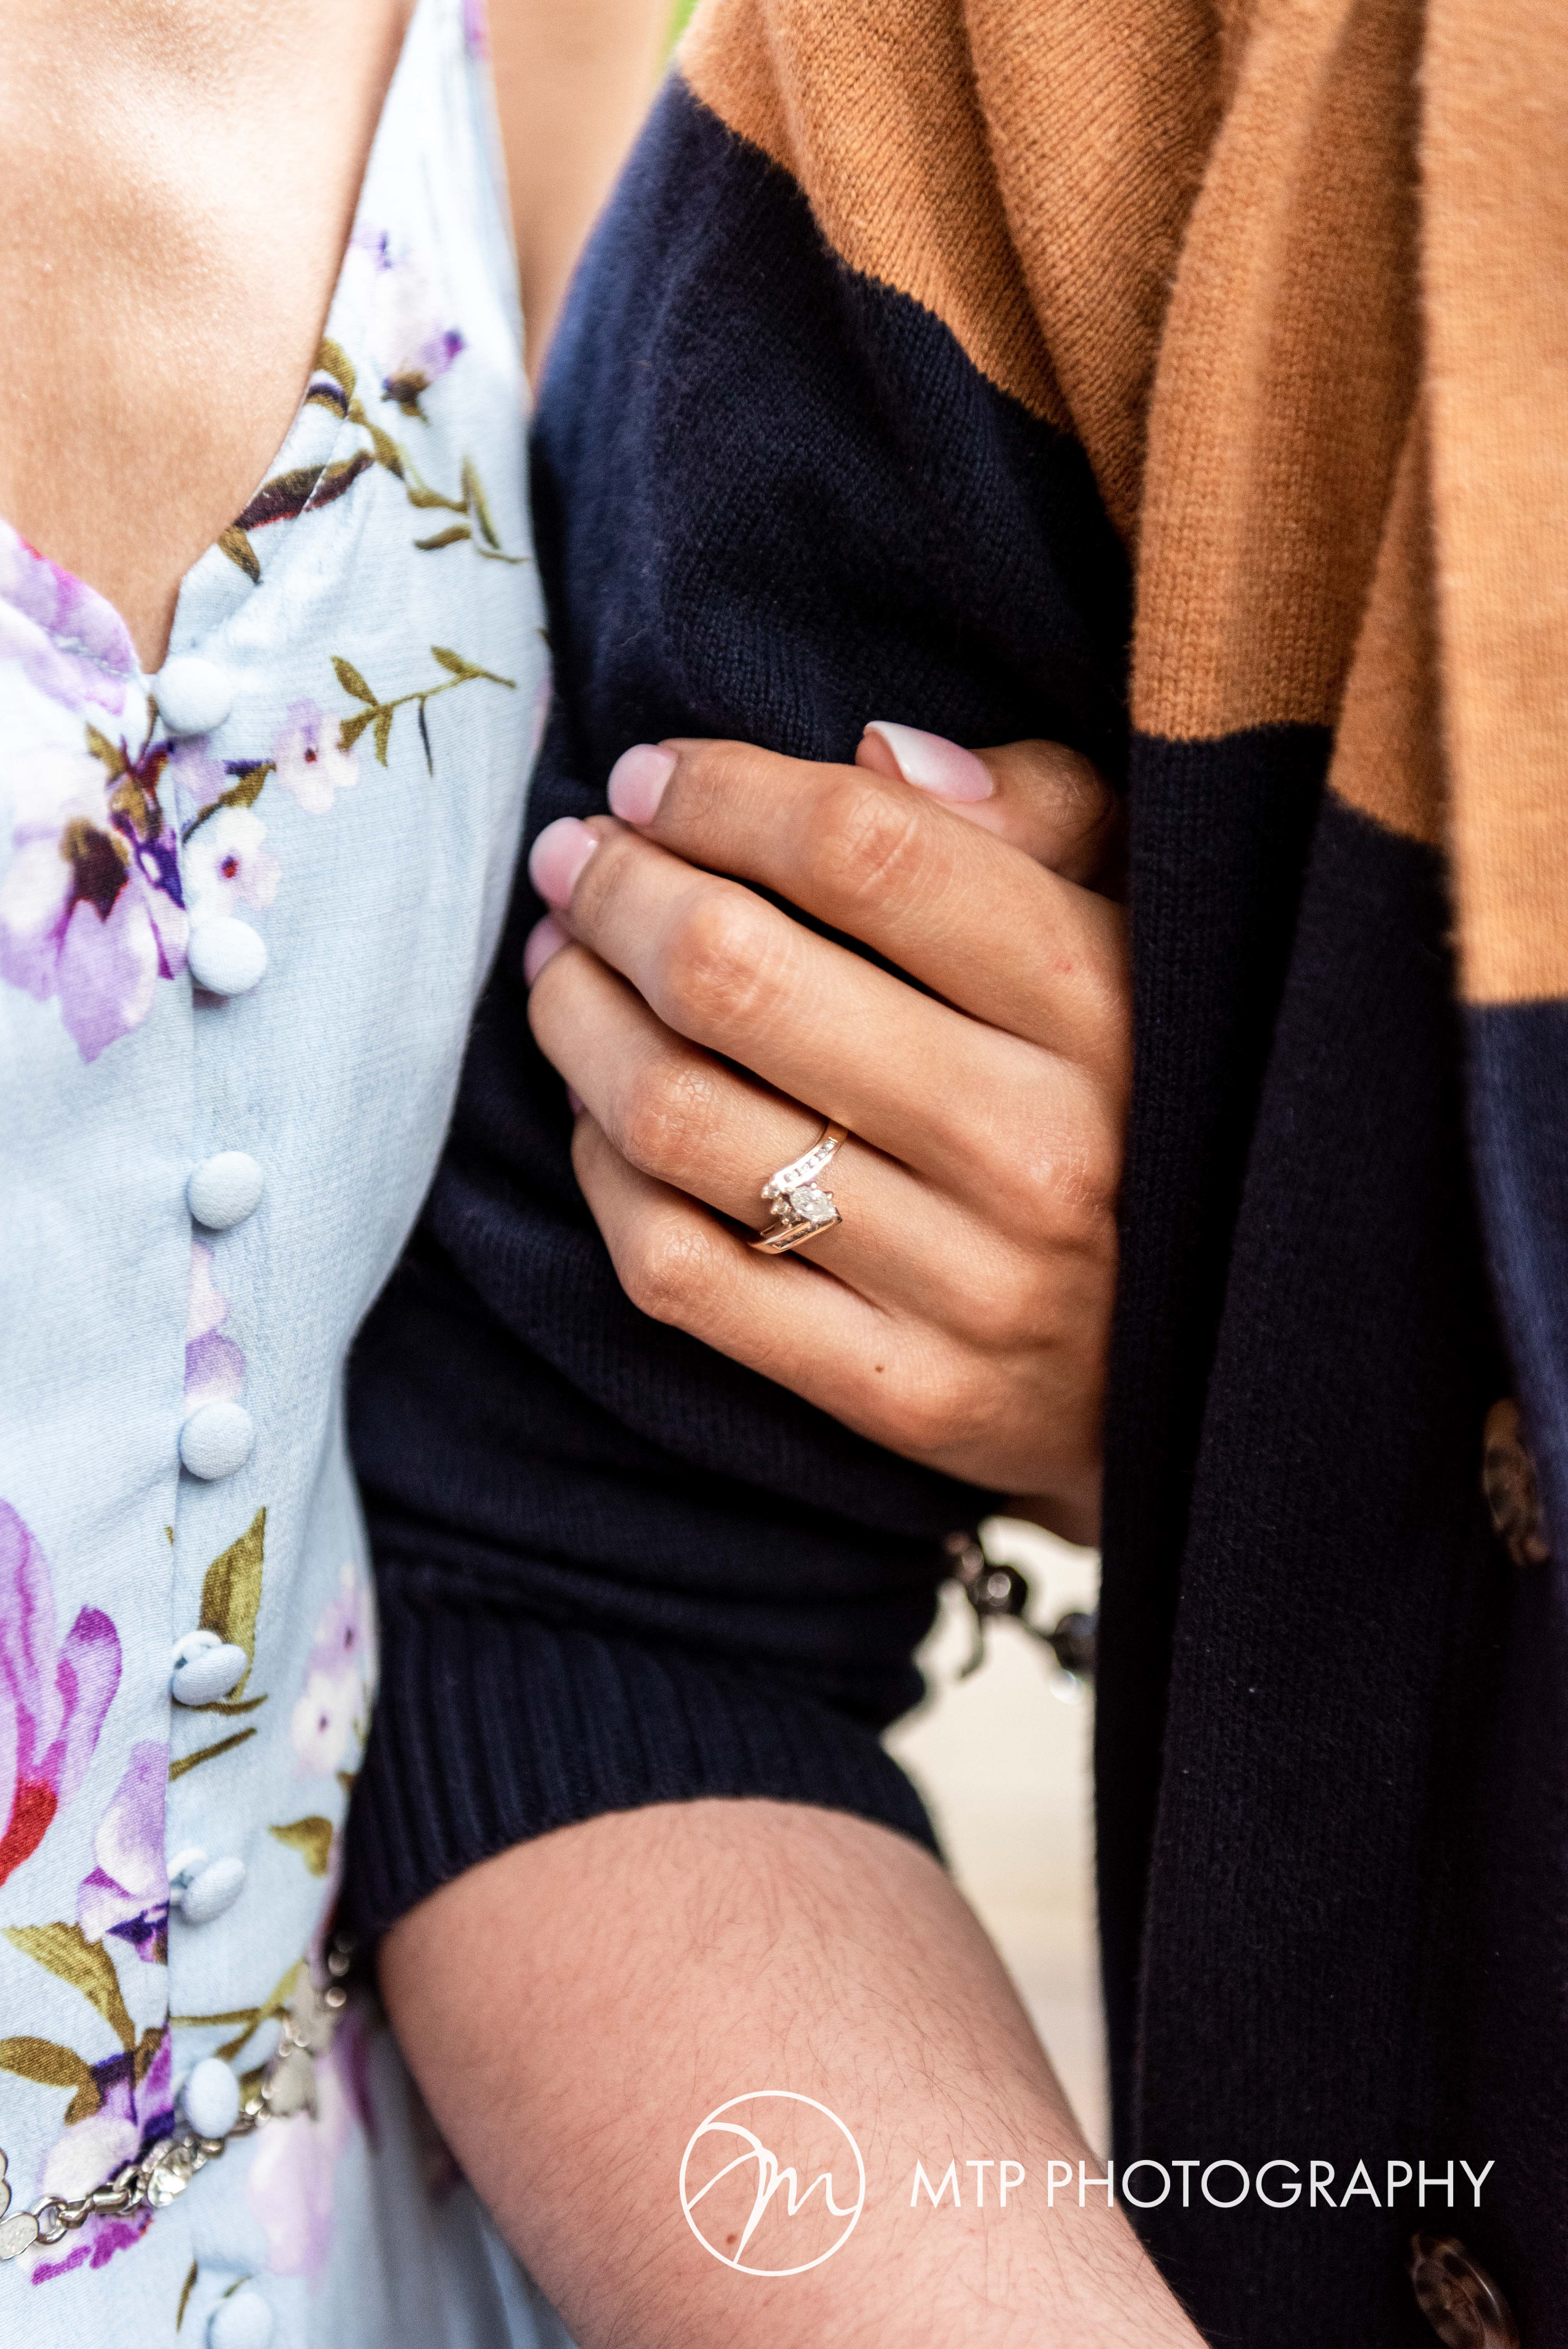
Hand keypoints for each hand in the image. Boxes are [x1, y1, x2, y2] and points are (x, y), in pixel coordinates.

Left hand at [523, 723, 1126, 1543]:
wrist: (1216, 1373)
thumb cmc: (1150, 1106)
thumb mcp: (1146, 932)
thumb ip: (1042, 817)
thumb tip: (878, 752)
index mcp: (1105, 1003)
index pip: (866, 848)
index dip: (724, 793)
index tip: (650, 781)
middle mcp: (1040, 1145)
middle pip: (736, 974)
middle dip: (619, 893)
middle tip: (576, 861)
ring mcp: (972, 1286)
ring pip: (679, 1120)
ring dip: (579, 1021)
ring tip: (562, 967)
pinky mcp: (905, 1396)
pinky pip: (679, 1270)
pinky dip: (603, 1175)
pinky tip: (602, 1116)